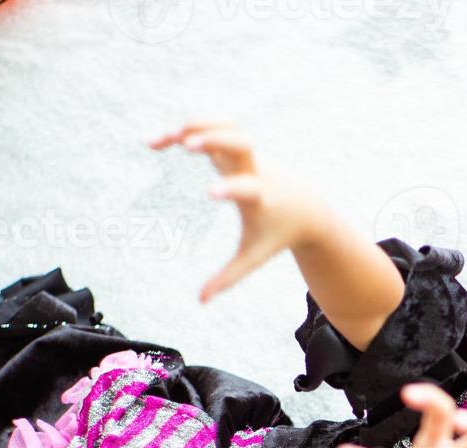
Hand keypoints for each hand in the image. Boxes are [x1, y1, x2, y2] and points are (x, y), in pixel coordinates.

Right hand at [148, 120, 333, 303]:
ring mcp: (248, 154)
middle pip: (241, 142)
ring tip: (161, 140)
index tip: (208, 194)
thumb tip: (200, 302)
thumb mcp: (253, 256)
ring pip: (226, 125)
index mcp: (260, 198)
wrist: (305, 207)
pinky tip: (162, 140)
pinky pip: (215, 126)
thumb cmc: (276, 234)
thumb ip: (228, 278)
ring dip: (196, 125)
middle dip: (216, 138)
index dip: (230, 189)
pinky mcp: (238, 146)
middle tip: (186, 146)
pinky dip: (191, 127)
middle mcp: (255, 169)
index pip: (247, 188)